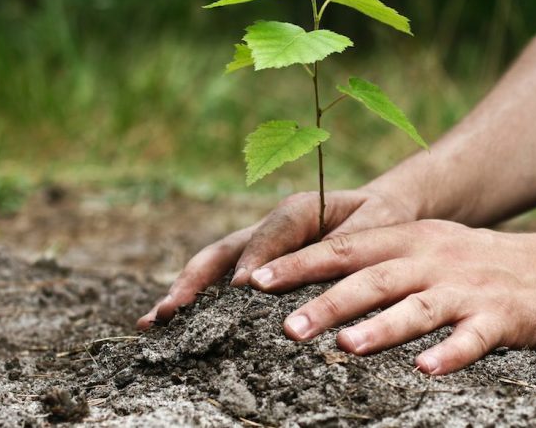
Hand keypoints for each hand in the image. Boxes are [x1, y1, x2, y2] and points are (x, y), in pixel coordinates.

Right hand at [136, 187, 417, 328]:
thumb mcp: (376, 225)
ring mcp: (257, 246)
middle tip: (171, 310)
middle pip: (223, 251)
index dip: (254, 259)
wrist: (382, 210)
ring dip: (184, 292)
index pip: (270, 234)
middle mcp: (269, 226)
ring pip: (213, 266)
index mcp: (298, 210)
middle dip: (194, 280)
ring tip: (153, 321)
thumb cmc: (382, 219)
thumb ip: (348, 242)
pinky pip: (221, 280)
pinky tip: (171, 324)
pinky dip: (196, 301)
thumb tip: (317, 266)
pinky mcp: (256, 264)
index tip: (241, 289)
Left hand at [247, 220, 535, 374]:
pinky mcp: (501, 318)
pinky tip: (426, 370)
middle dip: (328, 302)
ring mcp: (466, 289)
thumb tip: (308, 278)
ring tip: (346, 348)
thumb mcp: (424, 246)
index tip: (256, 280)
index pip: (345, 248)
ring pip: (418, 307)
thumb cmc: (474, 263)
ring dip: (381, 327)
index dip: (300, 263)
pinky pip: (472, 338)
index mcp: (409, 240)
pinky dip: (449, 354)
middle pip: (373, 279)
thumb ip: (374, 259)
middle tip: (287, 327)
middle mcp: (432, 259)